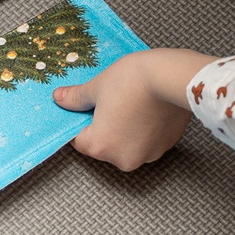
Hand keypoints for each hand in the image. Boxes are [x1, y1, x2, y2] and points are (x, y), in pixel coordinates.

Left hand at [55, 48, 211, 170]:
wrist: (174, 76)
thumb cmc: (134, 81)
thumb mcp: (97, 86)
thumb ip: (76, 98)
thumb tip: (60, 99)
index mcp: (101, 147)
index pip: (79, 141)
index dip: (80, 122)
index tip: (85, 108)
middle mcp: (124, 158)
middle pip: (104, 145)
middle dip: (104, 126)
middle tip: (109, 102)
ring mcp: (148, 154)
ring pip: (127, 143)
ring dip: (125, 129)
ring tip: (130, 103)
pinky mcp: (166, 146)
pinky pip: (147, 140)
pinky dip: (144, 129)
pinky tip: (146, 108)